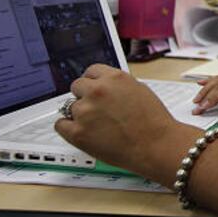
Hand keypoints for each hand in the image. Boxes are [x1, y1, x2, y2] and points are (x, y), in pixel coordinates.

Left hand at [54, 64, 189, 174]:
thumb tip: (104, 86)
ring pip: (70, 107)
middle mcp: (97, 91)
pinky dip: (68, 128)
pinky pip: (61, 125)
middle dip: (85, 96)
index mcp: (114, 78)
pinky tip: (83, 132)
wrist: (156, 145)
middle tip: (96, 109)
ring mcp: (85, 111)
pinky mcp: (77, 132)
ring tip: (98, 125)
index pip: (91, 71)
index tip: (94, 89)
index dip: (93, 82)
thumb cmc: (153, 121)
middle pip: (77, 86)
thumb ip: (118, 85)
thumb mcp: (140, 90)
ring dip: (80, 114)